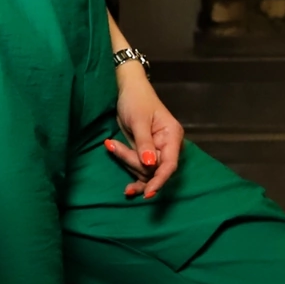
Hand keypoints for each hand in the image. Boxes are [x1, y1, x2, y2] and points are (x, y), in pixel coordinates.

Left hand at [105, 70, 184, 199]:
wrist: (128, 90)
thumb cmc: (136, 100)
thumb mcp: (138, 120)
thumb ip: (144, 143)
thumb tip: (150, 164)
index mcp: (172, 137)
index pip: (170, 164)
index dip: (160, 180)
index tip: (148, 193)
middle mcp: (168, 146)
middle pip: (155, 170)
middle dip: (135, 166)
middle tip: (114, 147)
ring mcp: (157, 151)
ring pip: (145, 171)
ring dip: (128, 163)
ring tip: (112, 145)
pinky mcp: (146, 153)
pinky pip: (139, 168)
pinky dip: (129, 167)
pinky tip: (120, 171)